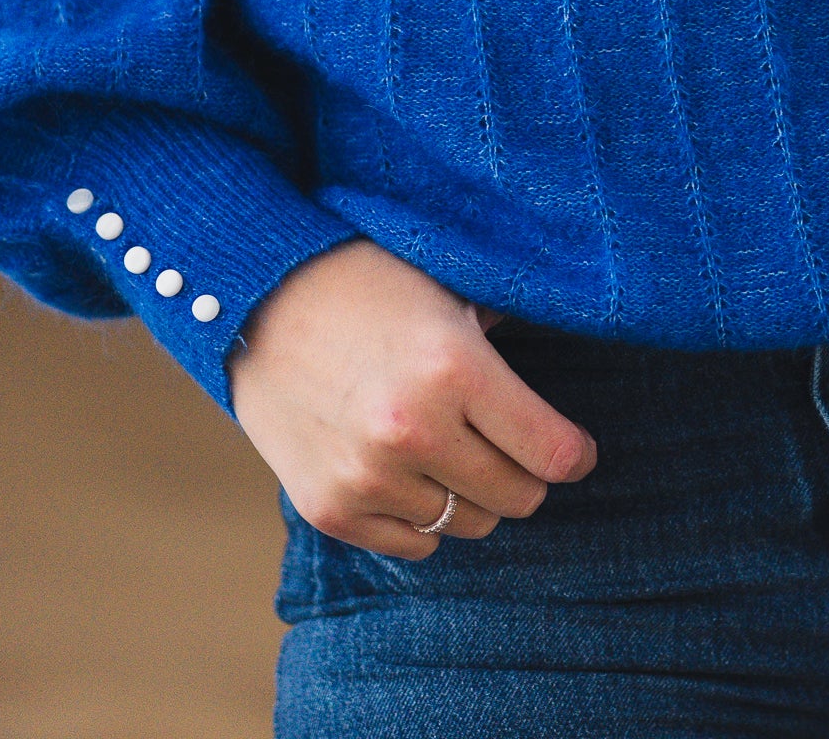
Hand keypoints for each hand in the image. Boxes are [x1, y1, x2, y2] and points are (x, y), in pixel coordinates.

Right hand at [228, 239, 597, 559]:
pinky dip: (419, 513)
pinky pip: (414, 544)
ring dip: (467, 491)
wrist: (251, 297)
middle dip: (522, 471)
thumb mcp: (445, 289)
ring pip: (467, 524)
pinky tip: (401, 464)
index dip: (574, 452)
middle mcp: (412, 430)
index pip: (556, 454)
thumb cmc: (364, 283)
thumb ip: (507, 332)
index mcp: (453, 368)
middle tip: (499, 437)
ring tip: (440, 441)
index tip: (569, 445)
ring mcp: (366, 476)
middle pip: (519, 497)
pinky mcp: (329, 508)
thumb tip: (578, 350)